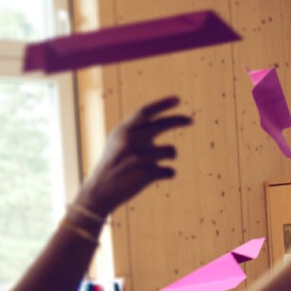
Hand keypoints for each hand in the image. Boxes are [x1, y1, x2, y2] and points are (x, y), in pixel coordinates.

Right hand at [74, 97, 193, 218]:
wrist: (100, 191)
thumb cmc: (112, 164)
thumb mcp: (117, 141)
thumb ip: (135, 129)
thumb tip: (163, 119)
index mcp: (122, 131)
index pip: (145, 112)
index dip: (162, 104)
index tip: (178, 99)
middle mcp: (130, 140)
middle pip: (162, 125)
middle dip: (179, 120)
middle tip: (190, 120)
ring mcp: (139, 157)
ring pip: (171, 151)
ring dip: (168, 157)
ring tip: (153, 165)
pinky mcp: (146, 174)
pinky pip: (170, 171)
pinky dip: (167, 174)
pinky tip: (153, 178)